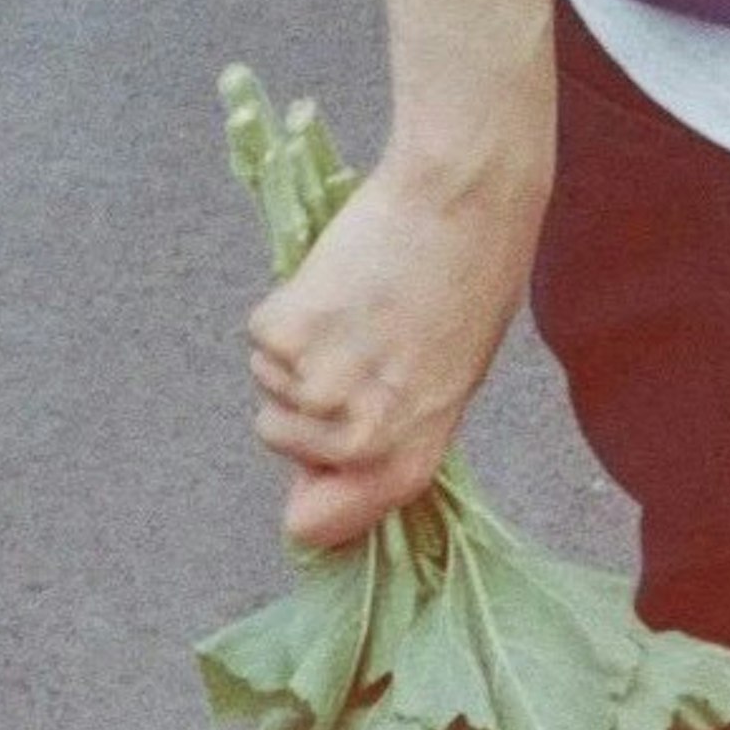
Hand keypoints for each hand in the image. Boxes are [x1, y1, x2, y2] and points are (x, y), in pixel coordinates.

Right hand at [246, 124, 550, 549]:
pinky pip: (261, 336)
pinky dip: (285, 309)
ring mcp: (316, 388)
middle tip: (360, 345)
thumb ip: (383, 443)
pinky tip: (334, 284)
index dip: (307, 501)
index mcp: (406, 463)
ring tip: (355, 307)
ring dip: (297, 348)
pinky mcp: (282, 334)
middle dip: (304, 398)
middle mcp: (357, 440)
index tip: (307, 480)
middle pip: (282, 438)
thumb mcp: (444, 388)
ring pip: (268, 383)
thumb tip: (308, 499)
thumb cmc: (468, 289)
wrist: (459, 206)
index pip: (323, 523)